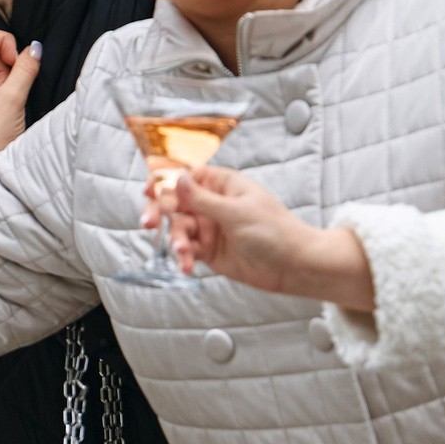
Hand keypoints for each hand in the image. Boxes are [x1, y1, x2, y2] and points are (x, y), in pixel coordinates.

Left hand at [0, 28, 39, 172]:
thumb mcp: (13, 99)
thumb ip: (25, 68)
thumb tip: (34, 48)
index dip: (4, 42)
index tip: (17, 61)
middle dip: (5, 66)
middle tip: (10, 90)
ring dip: (5, 80)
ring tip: (5, 103)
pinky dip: (0, 90)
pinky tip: (2, 108)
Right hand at [159, 164, 376, 307]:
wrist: (296, 267)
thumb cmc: (276, 232)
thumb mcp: (237, 212)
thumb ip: (202, 198)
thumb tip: (177, 178)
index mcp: (222, 185)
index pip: (186, 176)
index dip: (164, 181)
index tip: (149, 190)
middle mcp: (212, 204)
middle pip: (173, 202)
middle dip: (159, 212)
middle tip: (148, 222)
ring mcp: (209, 227)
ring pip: (177, 228)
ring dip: (175, 240)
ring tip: (182, 252)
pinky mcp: (208, 250)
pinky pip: (186, 250)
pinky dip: (182, 257)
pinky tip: (186, 266)